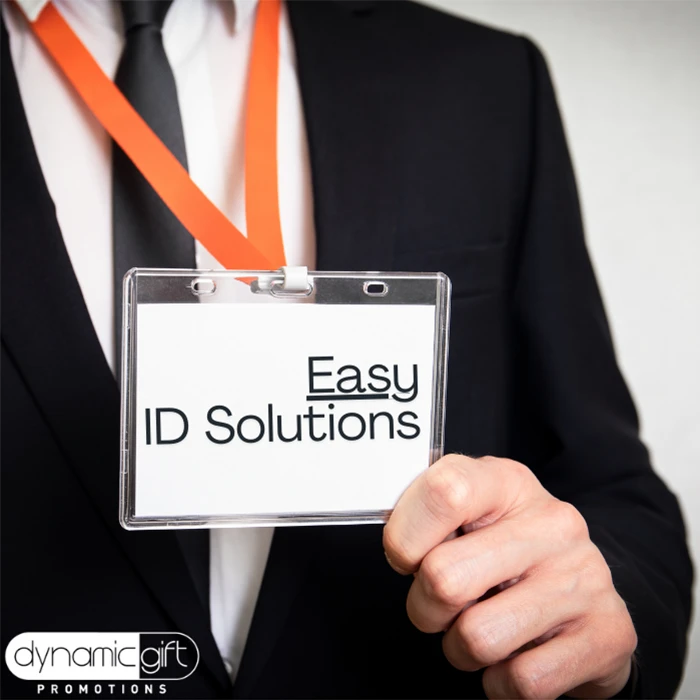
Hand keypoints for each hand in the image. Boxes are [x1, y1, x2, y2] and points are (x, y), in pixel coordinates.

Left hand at [383, 455, 636, 698]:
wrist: (585, 589)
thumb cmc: (506, 550)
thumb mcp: (468, 514)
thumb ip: (426, 515)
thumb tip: (393, 542)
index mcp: (508, 483)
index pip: (444, 492)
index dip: (405, 537)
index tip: (406, 558)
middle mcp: (552, 523)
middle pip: (445, 579)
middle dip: (425, 607)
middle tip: (440, 605)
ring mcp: (584, 577)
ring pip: (477, 638)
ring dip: (462, 649)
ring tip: (481, 627)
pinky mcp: (608, 633)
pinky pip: (522, 681)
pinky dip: (501, 682)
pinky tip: (515, 653)